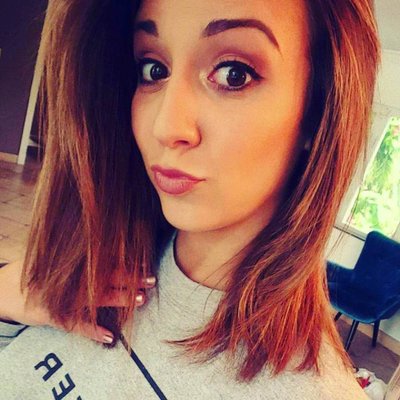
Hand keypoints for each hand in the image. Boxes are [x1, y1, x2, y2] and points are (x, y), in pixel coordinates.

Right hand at [0, 259, 154, 343]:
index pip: (104, 260)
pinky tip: (109, 336)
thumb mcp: (58, 258)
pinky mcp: (53, 317)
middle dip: (131, 279)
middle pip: (106, 277)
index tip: (146, 263)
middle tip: (152, 280)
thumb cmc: (39, 271)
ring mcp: (62, 298)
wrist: (7, 289)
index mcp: (74, 264)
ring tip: (141, 300)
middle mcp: (71, 279)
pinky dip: (92, 331)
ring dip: (120, 300)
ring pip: (96, 299)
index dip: (126, 262)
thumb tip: (106, 234)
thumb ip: (81, 252)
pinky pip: (76, 325)